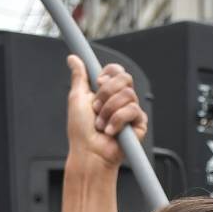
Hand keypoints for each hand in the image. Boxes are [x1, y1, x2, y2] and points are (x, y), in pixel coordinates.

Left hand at [65, 56, 146, 173]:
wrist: (89, 152)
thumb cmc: (81, 131)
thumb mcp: (77, 98)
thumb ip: (79, 76)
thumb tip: (73, 59)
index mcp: (107, 91)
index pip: (117, 71)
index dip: (109, 73)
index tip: (98, 82)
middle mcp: (121, 99)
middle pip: (125, 78)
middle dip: (106, 93)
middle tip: (96, 108)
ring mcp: (131, 111)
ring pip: (128, 95)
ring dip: (108, 111)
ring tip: (101, 124)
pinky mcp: (139, 123)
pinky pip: (133, 110)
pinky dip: (117, 121)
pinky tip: (111, 131)